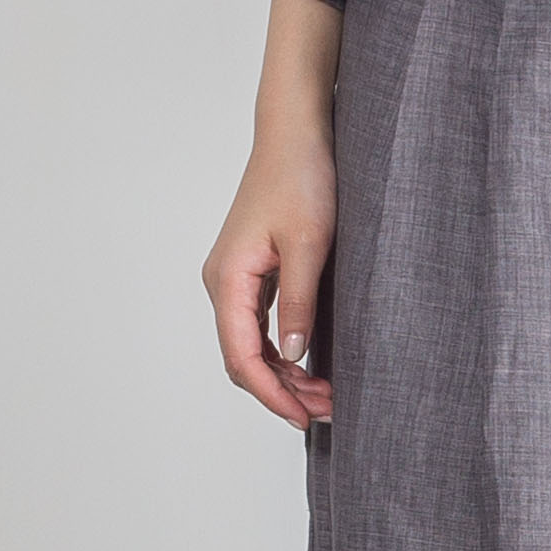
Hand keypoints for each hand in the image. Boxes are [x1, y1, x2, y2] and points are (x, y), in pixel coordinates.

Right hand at [203, 125, 337, 432]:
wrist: (296, 134)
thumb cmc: (301, 178)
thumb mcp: (310, 245)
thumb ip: (299, 304)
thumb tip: (292, 358)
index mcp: (229, 279)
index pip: (242, 357)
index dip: (272, 394)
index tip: (305, 417)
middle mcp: (223, 283)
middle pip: (242, 358)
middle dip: (281, 391)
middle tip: (327, 410)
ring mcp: (235, 277)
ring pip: (251, 345)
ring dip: (284, 373)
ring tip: (325, 394)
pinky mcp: (251, 270)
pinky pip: (258, 325)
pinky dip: (282, 350)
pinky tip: (309, 363)